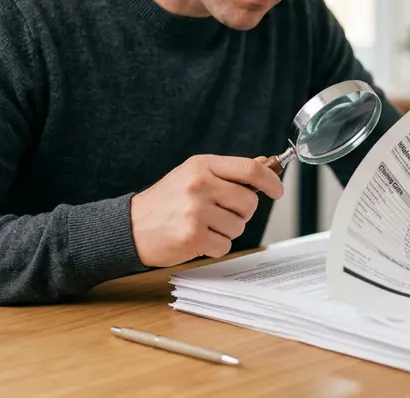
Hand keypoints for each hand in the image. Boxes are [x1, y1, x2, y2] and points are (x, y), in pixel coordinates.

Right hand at [130, 155, 284, 266]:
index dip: (270, 181)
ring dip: (226, 231)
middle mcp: (199, 185)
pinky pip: (225, 245)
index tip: (277, 190)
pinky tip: (197, 238)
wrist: (132, 226)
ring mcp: (196, 211)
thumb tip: (264, 165)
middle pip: (249, 202)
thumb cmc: (166, 201)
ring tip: (203, 225)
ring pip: (239, 226)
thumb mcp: (193, 175)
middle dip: (242, 212)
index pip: (250, 169)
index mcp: (202, 165)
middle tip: (221, 214)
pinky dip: (215, 246)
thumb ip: (227, 173)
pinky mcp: (193, 236)